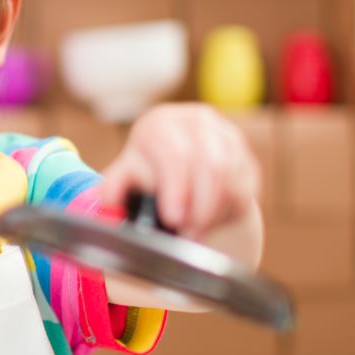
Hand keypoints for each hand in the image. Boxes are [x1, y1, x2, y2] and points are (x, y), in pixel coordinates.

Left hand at [100, 103, 259, 240]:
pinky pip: (246, 187)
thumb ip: (114, 187)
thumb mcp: (125, 177)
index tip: (173, 218)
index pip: (174, 153)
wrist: (179, 175)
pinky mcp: (246, 157)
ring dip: (215, 212)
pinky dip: (229, 211)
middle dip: (201, 206)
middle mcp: (197, 121)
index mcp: (161, 123)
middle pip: (211, 164)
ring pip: (231, 178)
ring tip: (196, 233)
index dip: (176, 188)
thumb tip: (108, 199)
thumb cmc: (146, 174)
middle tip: (189, 233)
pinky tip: (211, 223)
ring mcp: (226, 136)